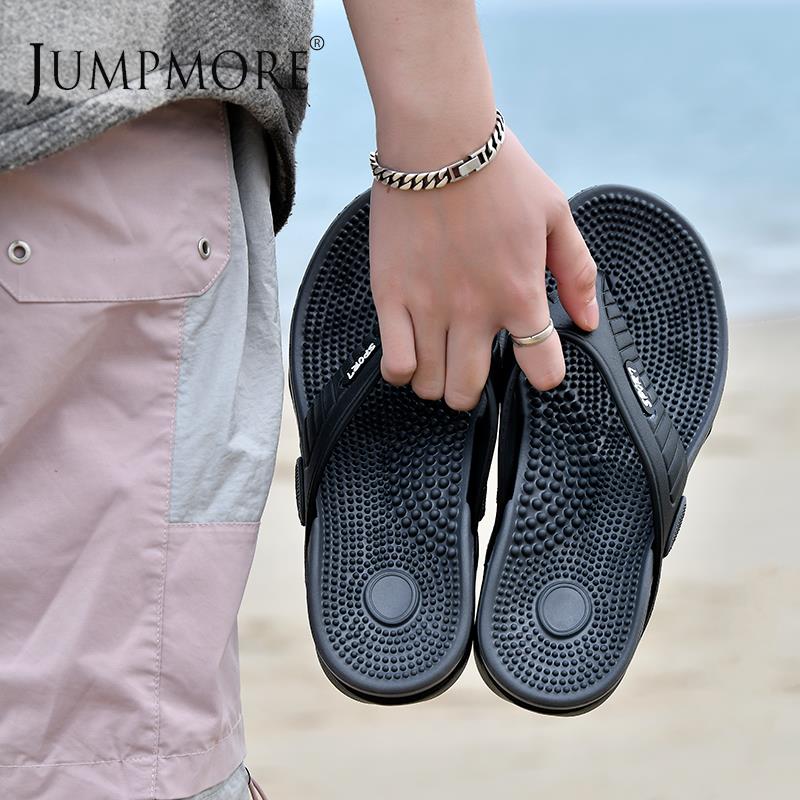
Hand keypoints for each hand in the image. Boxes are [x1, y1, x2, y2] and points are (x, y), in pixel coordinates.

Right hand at [369, 127, 598, 410]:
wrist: (438, 137)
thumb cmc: (500, 171)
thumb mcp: (556, 213)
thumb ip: (577, 271)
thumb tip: (589, 320)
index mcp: (520, 292)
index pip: (541, 368)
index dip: (544, 374)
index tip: (536, 362)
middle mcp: (474, 309)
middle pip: (470, 390)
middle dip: (475, 391)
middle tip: (472, 366)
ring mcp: (428, 306)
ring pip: (432, 385)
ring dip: (438, 380)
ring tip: (439, 357)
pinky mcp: (390, 296)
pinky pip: (394, 364)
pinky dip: (403, 371)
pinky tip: (410, 352)